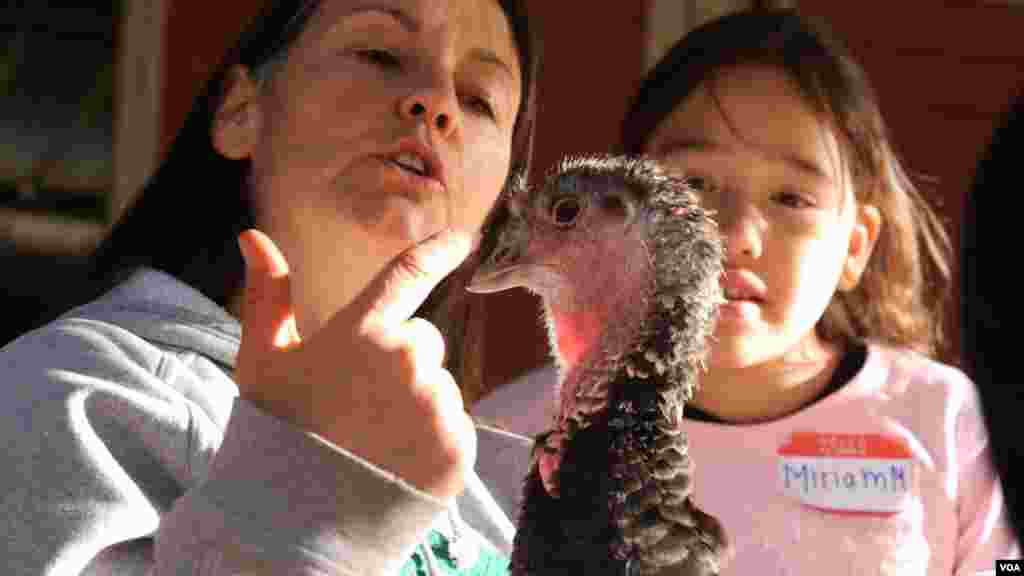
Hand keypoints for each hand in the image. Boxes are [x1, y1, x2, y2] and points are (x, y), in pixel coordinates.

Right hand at [234, 228, 476, 499]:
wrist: (298, 519)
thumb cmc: (279, 434)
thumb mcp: (263, 362)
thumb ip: (268, 296)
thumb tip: (253, 236)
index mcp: (364, 332)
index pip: (409, 274)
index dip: (439, 251)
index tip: (464, 238)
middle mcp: (408, 360)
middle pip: (422, 343)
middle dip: (401, 363)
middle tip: (361, 404)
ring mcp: (437, 404)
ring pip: (439, 387)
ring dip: (417, 404)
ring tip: (375, 438)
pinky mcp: (457, 446)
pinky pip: (453, 427)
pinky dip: (432, 440)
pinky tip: (397, 460)